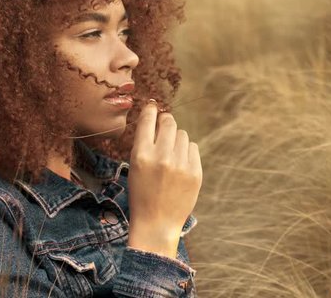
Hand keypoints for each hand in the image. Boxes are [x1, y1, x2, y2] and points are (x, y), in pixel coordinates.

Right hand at [126, 99, 202, 257]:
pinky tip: (179, 164)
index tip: (153, 107)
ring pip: (182, 134)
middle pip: (169, 122)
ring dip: (176, 139)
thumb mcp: (135, 166)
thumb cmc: (141, 194)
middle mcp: (162, 157)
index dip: (151, 110)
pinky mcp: (195, 173)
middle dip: (165, 122)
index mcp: (141, 155)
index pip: (149, 119)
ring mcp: (181, 165)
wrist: (156, 223)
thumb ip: (144, 142)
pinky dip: (186, 151)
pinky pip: (192, 148)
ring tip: (170, 155)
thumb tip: (156, 115)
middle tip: (163, 128)